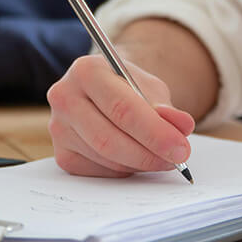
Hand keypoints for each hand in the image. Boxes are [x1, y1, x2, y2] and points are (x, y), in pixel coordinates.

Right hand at [47, 54, 194, 177]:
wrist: (105, 91)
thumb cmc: (128, 88)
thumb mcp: (151, 89)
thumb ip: (166, 108)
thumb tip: (183, 126)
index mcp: (86, 70)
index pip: (122, 108)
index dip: (154, 132)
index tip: (181, 148)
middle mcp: (64, 96)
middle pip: (109, 138)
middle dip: (149, 154)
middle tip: (177, 160)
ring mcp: (58, 127)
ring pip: (105, 158)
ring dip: (140, 163)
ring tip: (162, 158)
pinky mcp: (62, 153)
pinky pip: (98, 171)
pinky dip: (124, 169)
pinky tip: (136, 158)